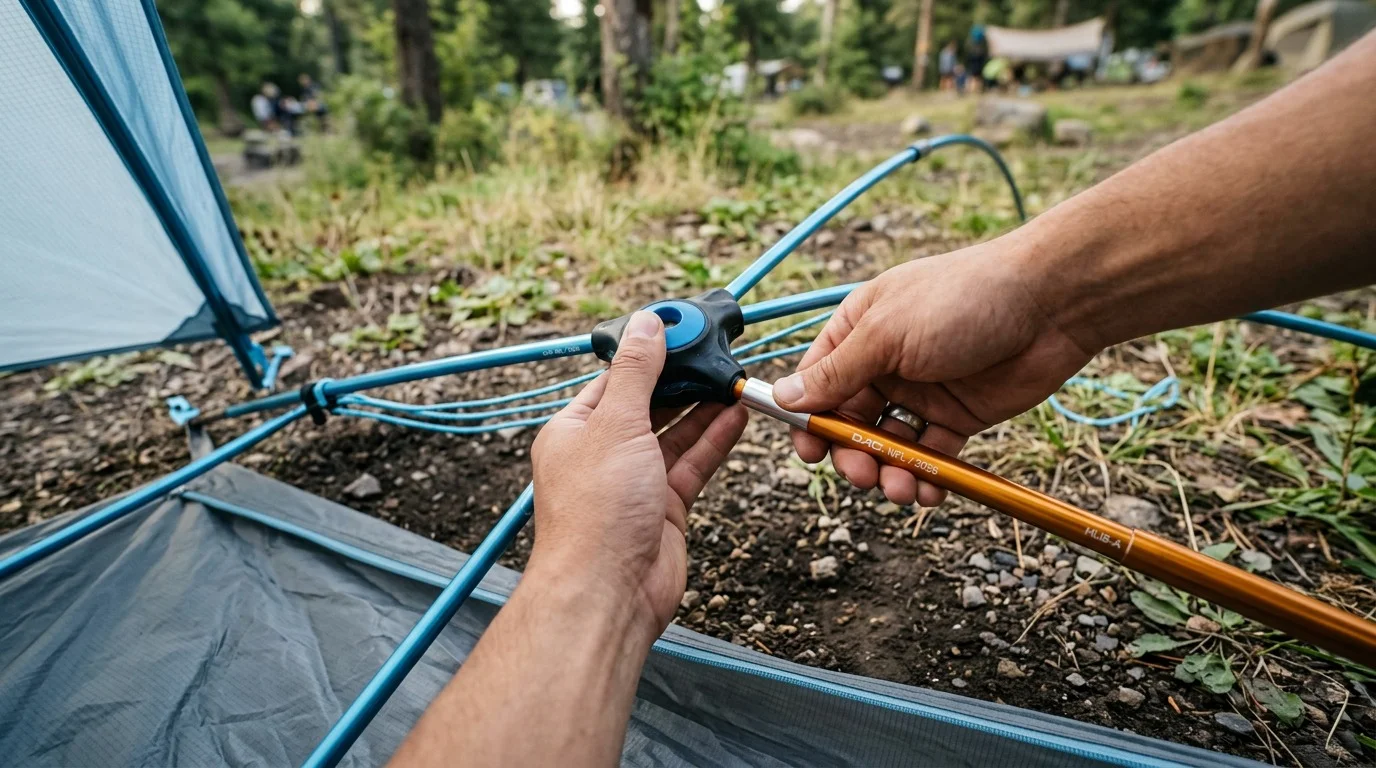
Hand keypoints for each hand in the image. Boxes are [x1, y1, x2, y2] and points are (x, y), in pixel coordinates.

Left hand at [530, 311, 747, 640]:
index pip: (613, 380)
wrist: (608, 592)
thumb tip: (646, 324)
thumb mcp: (616, 424)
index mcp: (573, 431)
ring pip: (674, 434)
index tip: (681, 330)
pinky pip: (692, 464)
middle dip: (681, 380)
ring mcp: (634, 482)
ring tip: (733, 379)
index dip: (648, 354)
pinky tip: (736, 415)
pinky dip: (714, 440)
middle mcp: (602, 454)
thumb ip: (636, 373)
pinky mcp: (663, 507)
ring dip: (703, 408)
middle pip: (647, 405)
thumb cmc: (596, 513)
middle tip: (716, 352)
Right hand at [775, 237, 1094, 506]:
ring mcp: (921, 391)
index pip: (816, 381)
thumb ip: (836, 372)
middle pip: (849, 421)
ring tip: (901, 489)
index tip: (808, 451)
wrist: (1051, 304)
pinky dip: (925, 478)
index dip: (808, 419)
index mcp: (859, 330)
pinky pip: (930, 456)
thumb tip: (784, 396)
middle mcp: (885, 362)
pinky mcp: (957, 416)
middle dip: (851, 453)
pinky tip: (928, 492)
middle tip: (862, 474)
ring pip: (887, 444)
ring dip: (887, 472)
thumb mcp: (887, 334)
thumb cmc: (964, 299)